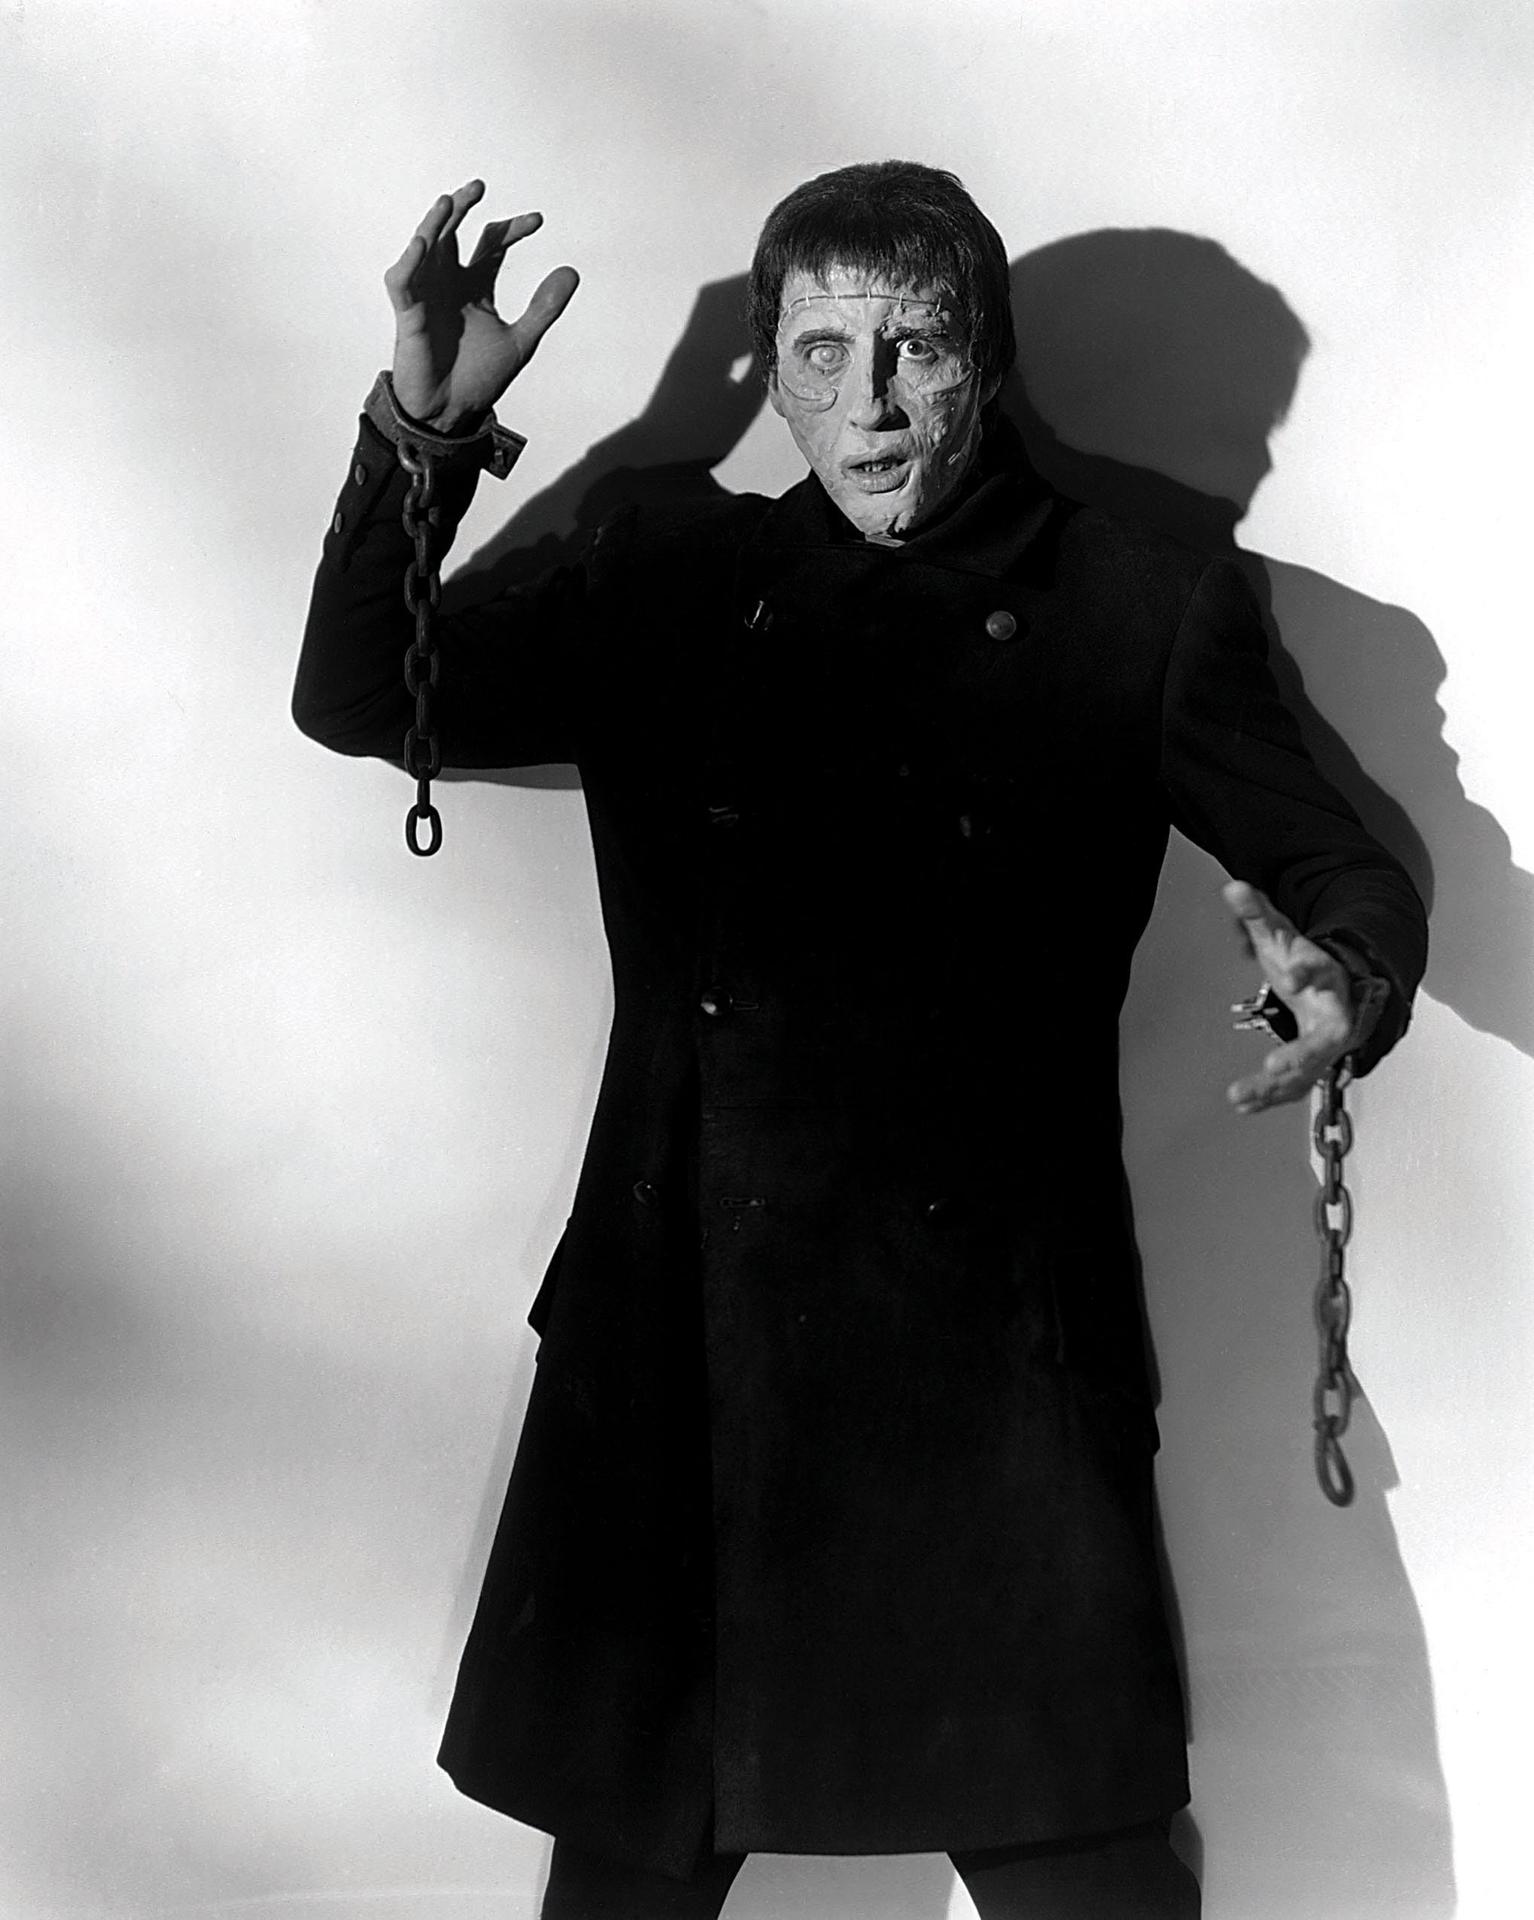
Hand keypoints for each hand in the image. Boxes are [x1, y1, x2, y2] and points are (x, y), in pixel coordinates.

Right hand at [384, 180, 578, 431]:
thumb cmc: (480, 378)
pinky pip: (403, 281)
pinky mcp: (408, 315)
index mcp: (475, 287)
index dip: (512, 230)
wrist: (452, 413)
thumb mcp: (522, 340)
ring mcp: (426, 296)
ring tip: (450, 202)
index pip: (492, 246)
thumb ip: (544, 307)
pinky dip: (411, 262)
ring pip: (425, 247)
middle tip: (480, 187)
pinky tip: (423, 243)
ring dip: (435, 223)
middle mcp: (449, 284)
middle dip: (463, 208)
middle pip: (453, 233)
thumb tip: (572, 271)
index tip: (538, 221)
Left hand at [1223, 880, 1354, 1114]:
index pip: (1320, 971)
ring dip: (1276, 1086)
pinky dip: (1270, 1096)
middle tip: (1276, 1066)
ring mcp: (1327, 1046)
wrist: (1341, 990)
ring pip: (1309, 1072)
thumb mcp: (1280, 936)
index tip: (1288, 976)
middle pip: (1324, 1038)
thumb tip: (1232, 887)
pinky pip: (1295, 1086)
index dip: (1305, 972)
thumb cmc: (1308, 964)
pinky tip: (1243, 1105)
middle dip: (1302, 1054)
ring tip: (1241, 1096)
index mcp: (1326, 977)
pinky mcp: (1314, 1066)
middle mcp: (1333, 1014)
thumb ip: (1257, 914)